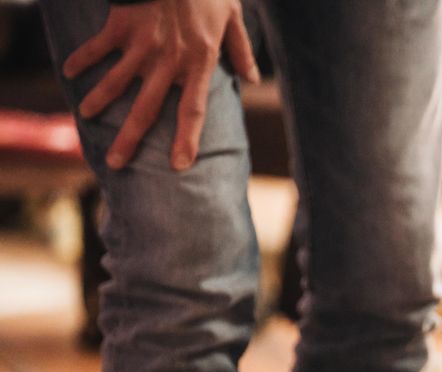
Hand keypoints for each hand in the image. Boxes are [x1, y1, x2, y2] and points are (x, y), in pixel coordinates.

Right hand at [63, 0, 259, 170]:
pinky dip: (82, 59)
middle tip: (117, 163)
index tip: (178, 165)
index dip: (186, 140)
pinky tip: (70, 72)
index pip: (193, 110)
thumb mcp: (233, 16)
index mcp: (200, 62)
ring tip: (85, 117)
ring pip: (116, 82)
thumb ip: (241, 50)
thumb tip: (251, 79)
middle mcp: (169, 61)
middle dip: (130, 138)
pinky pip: (98, 48)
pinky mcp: (122, 27)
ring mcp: (143, 45)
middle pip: (147, 108)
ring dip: (98, 101)